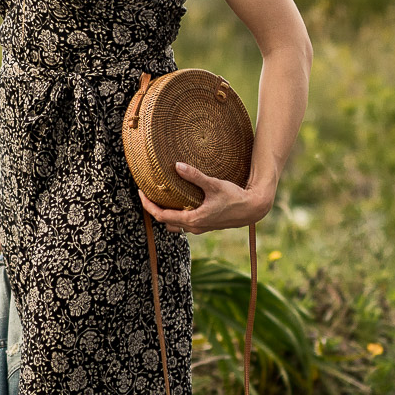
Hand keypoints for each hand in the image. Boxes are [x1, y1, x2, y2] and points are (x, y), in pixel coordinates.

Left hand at [139, 163, 269, 234]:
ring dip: (166, 214)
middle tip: (148, 194)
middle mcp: (194, 227)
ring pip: (176, 224)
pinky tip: (180, 201)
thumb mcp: (213, 184)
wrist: (253, 209)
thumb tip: (177, 166)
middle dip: (154, 209)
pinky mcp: (206, 225)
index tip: (141, 193)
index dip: (148, 205)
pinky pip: (186, 223)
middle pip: (165, 221)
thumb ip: (194, 176)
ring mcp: (200, 228)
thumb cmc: (235, 198)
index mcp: (192, 219)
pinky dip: (177, 214)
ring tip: (162, 198)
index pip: (161, 215)